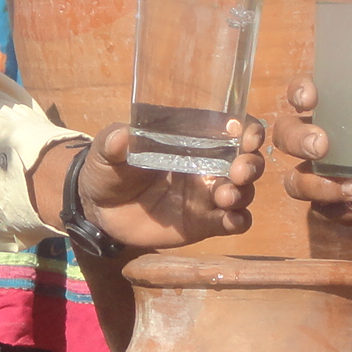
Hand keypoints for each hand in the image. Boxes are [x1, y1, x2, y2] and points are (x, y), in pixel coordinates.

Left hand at [60, 118, 266, 250]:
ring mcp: (208, 195)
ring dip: (242, 193)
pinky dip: (239, 221)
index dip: (248, 130)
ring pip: (244, 192)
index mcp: (194, 139)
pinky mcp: (205, 223)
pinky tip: (231, 221)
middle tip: (238, 172)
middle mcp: (209, 165)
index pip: (234, 128)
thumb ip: (113, 142)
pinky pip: (233, 223)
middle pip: (248, 161)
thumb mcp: (107, 151)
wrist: (101, 209)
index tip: (245, 136)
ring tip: (223, 198)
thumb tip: (121, 136)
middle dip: (251, 164)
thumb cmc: (110, 169)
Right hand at [274, 78, 351, 228]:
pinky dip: (346, 208)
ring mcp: (322, 176)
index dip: (298, 92)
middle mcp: (320, 140)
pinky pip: (324, 210)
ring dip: (319, 185)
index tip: (310, 98)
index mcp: (337, 109)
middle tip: (322, 147)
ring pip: (295, 181)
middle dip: (297, 140)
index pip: (302, 94)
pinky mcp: (332, 205)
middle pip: (285, 136)